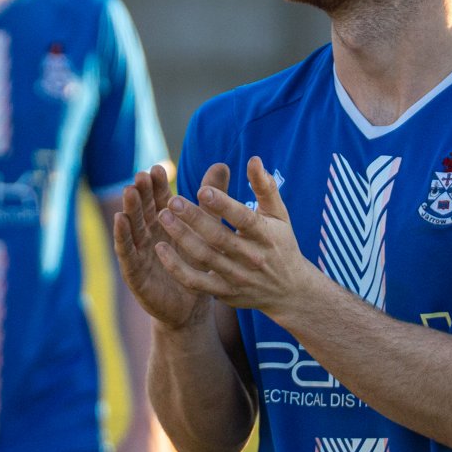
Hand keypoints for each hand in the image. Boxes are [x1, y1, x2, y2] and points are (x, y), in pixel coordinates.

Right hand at [113, 165, 212, 329]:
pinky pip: (126, 252)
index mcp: (165, 223)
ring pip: (132, 227)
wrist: (192, 306)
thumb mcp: (207, 227)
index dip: (157, 186)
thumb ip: (211, 198)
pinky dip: (122, 235)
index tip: (158, 169)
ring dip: (130, 209)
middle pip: (143, 209)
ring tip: (129, 192)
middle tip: (141, 175)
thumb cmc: (197, 263)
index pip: (159, 199)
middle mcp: (149, 234)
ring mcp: (139, 252)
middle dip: (141, 192)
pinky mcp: (134, 272)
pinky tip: (120, 220)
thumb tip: (222, 164)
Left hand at [156, 158, 318, 317]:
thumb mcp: (279, 215)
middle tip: (172, 201)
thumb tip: (254, 159)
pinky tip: (161, 248)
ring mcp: (237, 277)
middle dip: (194, 219)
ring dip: (181, 237)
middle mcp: (251, 257)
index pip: (243, 218)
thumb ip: (265, 187)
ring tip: (162, 215)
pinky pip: (196, 282)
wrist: (290, 291)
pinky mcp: (224, 292)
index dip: (223, 205)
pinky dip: (177, 267)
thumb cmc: (280, 243)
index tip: (202, 190)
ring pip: (204, 257)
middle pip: (219, 238)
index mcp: (266, 235)